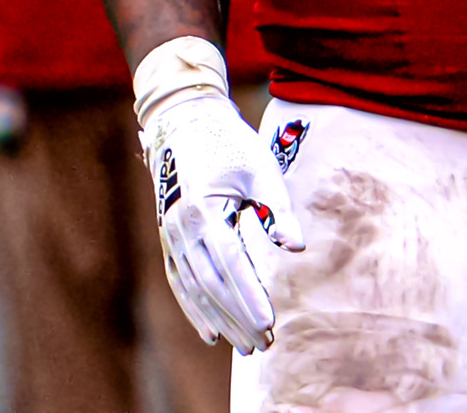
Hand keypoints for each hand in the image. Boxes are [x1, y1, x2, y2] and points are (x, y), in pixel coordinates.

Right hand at [141, 93, 304, 352]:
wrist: (187, 123)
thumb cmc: (232, 144)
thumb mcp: (261, 169)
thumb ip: (278, 210)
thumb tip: (298, 248)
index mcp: (203, 210)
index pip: (229, 264)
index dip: (249, 294)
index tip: (269, 321)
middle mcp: (181, 229)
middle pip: (211, 285)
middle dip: (238, 317)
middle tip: (263, 343)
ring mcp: (170, 236)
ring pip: (194, 289)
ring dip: (219, 319)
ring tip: (244, 344)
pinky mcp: (168, 240)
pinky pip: (180, 282)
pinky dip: (195, 309)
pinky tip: (212, 332)